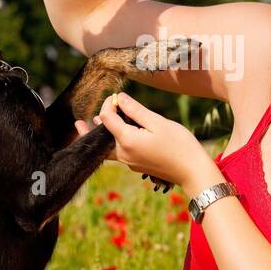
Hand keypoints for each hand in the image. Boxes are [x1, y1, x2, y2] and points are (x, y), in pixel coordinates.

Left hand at [75, 92, 213, 190]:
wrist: (192, 172)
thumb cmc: (179, 145)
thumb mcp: (157, 122)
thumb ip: (135, 110)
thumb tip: (118, 98)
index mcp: (127, 140)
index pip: (106, 118)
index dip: (108, 105)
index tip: (116, 97)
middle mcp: (124, 154)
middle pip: (100, 139)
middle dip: (90, 129)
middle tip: (78, 123)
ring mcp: (130, 162)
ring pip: (108, 149)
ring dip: (101, 136)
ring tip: (92, 126)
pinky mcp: (137, 166)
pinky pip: (118, 153)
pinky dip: (113, 143)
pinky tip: (118, 136)